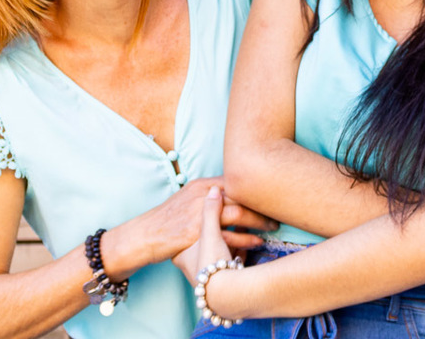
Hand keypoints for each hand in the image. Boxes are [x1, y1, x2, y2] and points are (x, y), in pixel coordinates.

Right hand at [117, 177, 275, 274]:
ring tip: (273, 226)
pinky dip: (246, 239)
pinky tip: (258, 243)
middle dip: (262, 202)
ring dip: (259, 221)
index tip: (271, 194)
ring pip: (238, 214)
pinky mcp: (198, 233)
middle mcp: (203, 195)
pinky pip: (228, 235)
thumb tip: (229, 193)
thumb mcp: (187, 198)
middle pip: (241, 195)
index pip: (235, 182)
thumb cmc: (167, 219)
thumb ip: (209, 195)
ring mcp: (200, 214)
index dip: (255, 187)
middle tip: (279, 210)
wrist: (145, 235)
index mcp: (202, 185)